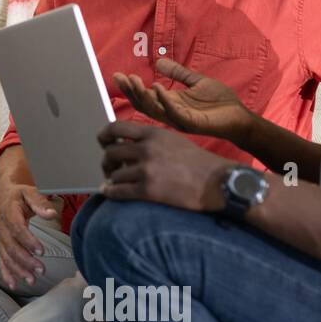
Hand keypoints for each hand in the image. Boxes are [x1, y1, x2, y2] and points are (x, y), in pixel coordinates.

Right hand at [0, 178, 58, 291]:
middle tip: (41, 270)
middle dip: (26, 260)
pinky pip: (1, 259)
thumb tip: (51, 214)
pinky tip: (14, 284)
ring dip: (18, 269)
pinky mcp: (0, 244)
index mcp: (8, 212)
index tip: (41, 251)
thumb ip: (40, 202)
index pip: (17, 229)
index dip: (28, 241)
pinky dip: (6, 273)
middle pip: (11, 247)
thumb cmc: (18, 193)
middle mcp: (1, 227)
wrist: (3, 192)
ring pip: (6, 256)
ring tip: (32, 280)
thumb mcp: (29, 192)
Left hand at [97, 120, 230, 211]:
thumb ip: (149, 140)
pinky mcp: (148, 190)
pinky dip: (110, 192)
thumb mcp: (172, 140)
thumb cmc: (197, 162)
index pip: (115, 128)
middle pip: (110, 152)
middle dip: (107, 162)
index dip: (104, 136)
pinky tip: (109, 193)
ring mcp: (146, 169)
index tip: (103, 144)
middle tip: (110, 169)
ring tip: (115, 183)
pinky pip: (118, 191)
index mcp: (152, 134)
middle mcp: (146, 148)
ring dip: (111, 179)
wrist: (217, 182)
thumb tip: (126, 146)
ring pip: (114, 174)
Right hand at [114, 57, 251, 139]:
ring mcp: (180, 119)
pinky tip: (157, 87)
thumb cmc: (220, 102)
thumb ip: (178, 73)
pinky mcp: (191, 123)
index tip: (118, 75)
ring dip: (143, 95)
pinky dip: (164, 100)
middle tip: (122, 78)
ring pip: (154, 110)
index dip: (131, 87)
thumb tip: (158, 62)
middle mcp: (171, 113)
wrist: (240, 116)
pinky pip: (173, 112)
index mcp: (170, 103)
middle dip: (131, 91)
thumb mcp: (196, 82)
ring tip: (135, 80)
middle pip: (144, 104)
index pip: (144, 96)